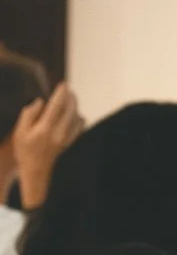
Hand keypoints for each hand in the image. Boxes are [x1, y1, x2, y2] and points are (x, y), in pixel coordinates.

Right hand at [13, 83, 84, 208]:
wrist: (35, 170)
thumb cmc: (24, 150)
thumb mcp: (19, 133)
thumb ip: (28, 115)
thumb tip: (40, 101)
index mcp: (44, 129)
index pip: (56, 106)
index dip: (61, 93)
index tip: (63, 84)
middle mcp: (58, 133)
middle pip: (71, 109)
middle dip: (71, 97)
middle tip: (68, 89)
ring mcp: (66, 138)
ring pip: (77, 116)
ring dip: (75, 106)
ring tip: (69, 99)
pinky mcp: (70, 141)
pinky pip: (79, 125)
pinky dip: (78, 116)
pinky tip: (73, 113)